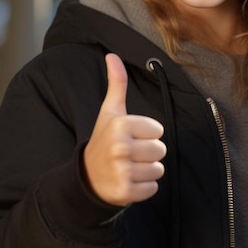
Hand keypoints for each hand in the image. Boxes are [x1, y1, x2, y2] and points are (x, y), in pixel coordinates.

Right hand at [83, 53, 165, 206]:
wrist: (86, 177)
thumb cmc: (104, 139)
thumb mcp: (110, 111)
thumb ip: (117, 83)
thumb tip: (112, 55)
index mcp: (121, 125)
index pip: (158, 131)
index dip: (147, 135)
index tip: (130, 137)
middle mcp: (121, 147)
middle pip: (160, 150)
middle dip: (148, 154)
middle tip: (129, 154)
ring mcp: (122, 171)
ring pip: (159, 170)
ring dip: (147, 171)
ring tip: (129, 167)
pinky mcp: (126, 192)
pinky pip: (153, 189)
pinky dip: (144, 188)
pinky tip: (128, 181)